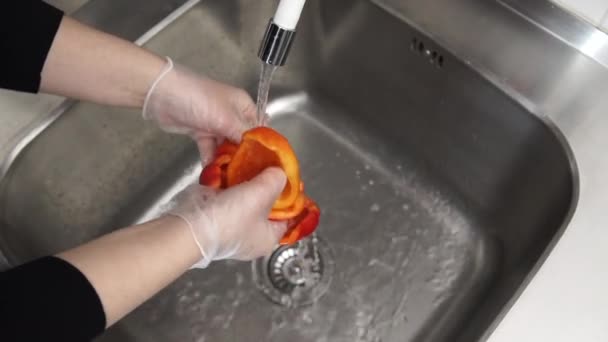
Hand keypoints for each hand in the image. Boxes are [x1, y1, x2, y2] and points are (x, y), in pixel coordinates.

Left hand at [143, 57, 256, 163]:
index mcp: (242, 104)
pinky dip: (211, 158)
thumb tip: (255, 148)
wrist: (163, 95)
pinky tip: (213, 170)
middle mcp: (231, 113)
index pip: (258, 125)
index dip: (261, 142)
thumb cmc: (198, 99)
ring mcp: (214, 122)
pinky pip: (210, 148)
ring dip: (226, 159)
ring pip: (225, 145)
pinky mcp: (199, 131)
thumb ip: (243, 134)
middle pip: (241, 138)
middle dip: (242, 154)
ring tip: (230, 176)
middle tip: (246, 173)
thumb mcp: (227, 118)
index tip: (263, 162)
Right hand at [167, 168, 287, 267]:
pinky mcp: (215, 216)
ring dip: (248, 182)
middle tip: (270, 166)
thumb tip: (281, 173)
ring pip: (246, 200)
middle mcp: (252, 235)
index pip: (289, 217)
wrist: (189, 227)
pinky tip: (234, 168)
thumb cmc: (230, 218)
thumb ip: (275, 180)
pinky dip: (231, 184)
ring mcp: (232, 226)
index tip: (291, 178)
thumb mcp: (261, 194)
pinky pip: (228, 197)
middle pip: (267, 206)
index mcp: (268, 238)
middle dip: (268, 186)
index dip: (292, 197)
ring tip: (253, 163)